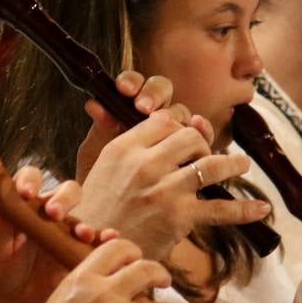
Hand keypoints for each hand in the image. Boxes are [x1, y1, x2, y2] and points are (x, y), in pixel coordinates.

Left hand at [0, 167, 116, 302]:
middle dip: (63, 199)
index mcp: (25, 203)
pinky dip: (106, 239)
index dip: (30, 181)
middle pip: (66, 191)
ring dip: (85, 223)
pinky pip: (98, 242)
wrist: (12, 296)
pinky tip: (110, 240)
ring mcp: (68, 231)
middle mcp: (49, 212)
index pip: (30, 179)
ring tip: (83, 234)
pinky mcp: (81, 250)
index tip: (26, 193)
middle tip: (54, 213)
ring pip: (83, 217)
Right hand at [13, 239, 205, 302]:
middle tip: (159, 279)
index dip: (132, 251)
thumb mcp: (60, 298)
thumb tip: (103, 280)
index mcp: (82, 276)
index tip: (136, 260)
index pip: (117, 247)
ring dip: (174, 299)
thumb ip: (83, 284)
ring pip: (157, 295)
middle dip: (156, 270)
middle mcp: (102, 289)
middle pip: (143, 265)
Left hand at [75, 71, 202, 179]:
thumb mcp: (96, 158)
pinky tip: (203, 131)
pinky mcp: (195, 156)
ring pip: (185, 114)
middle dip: (155, 93)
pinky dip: (207, 134)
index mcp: (128, 111)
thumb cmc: (105, 186)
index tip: (124, 90)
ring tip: (179, 122)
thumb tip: (94, 104)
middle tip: (143, 106)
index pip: (134, 84)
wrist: (115, 220)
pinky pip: (205, 140)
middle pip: (163, 91)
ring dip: (182, 115)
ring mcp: (176, 135)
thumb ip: (99, 130)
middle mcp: (154, 117)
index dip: (132, 82)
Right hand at [75, 109, 269, 260]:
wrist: (89, 251)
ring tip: (241, 165)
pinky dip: (245, 210)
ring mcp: (165, 190)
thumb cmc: (95, 209)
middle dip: (203, 144)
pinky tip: (262, 209)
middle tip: (207, 156)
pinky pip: (221, 208)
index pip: (165, 120)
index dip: (181, 124)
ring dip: (232, 164)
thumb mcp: (96, 165)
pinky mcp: (179, 217)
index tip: (187, 135)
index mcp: (124, 148)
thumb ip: (112, 134)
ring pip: (211, 165)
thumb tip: (111, 105)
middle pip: (191, 137)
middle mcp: (145, 164)